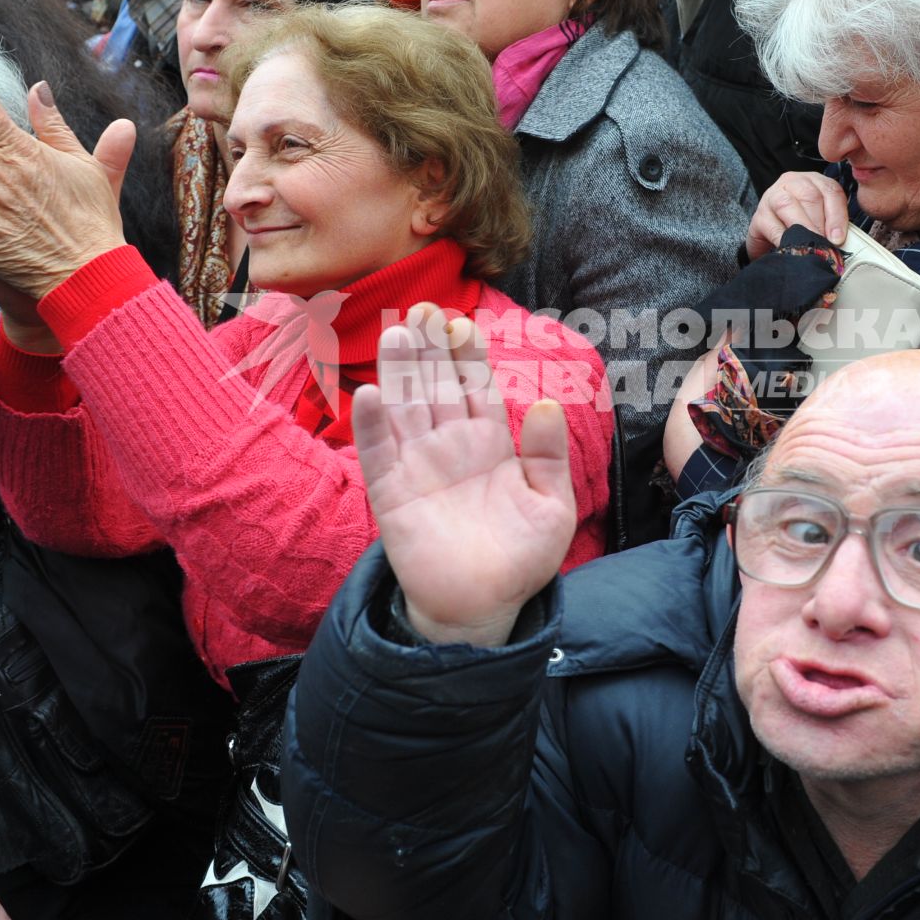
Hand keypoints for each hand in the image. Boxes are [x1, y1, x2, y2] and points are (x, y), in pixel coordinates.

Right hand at [351, 305, 575, 647]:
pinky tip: (368, 394)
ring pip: (405, 409)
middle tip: (423, 310)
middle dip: (430, 350)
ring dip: (399, 372)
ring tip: (397, 333)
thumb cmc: (521, 559)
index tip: (462, 322)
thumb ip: (548, 456)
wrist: (484, 609)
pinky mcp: (392, 495)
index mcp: (489, 445)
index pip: (476, 388)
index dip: (468, 356)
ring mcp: (418, 467)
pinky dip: (370, 426)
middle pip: (437, 387)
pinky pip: (378, 455)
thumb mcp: (551, 505)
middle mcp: (450, 448)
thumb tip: (548, 404)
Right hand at [744, 170, 848, 258]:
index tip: (838, 239)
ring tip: (811, 246)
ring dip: (803, 229)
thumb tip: (841, 242)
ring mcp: (772, 196)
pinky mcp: (759, 216)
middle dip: (820, 224)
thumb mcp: (821, 222)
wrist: (771, 239)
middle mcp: (793, 182)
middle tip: (825, 245)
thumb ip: (833, 226)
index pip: (831, 191)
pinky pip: (773, 226)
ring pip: (788, 205)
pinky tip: (792, 249)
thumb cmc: (801, 228)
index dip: (837, 216)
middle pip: (810, 195)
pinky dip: (785, 240)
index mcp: (814, 181)